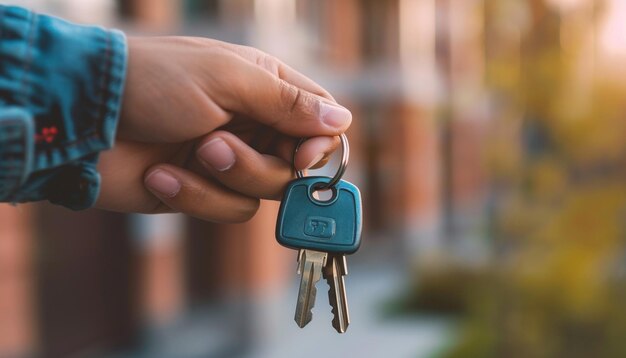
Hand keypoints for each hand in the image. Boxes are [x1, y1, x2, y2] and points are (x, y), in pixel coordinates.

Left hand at [96, 37, 351, 221]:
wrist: (84, 118)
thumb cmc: (153, 81)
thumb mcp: (228, 81)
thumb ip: (288, 105)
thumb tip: (343, 120)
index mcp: (264, 88)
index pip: (319, 121)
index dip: (317, 146)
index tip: (299, 159)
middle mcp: (252, 125)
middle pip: (292, 168)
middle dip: (253, 165)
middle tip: (214, 147)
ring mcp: (226, 160)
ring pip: (260, 194)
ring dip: (221, 180)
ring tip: (186, 156)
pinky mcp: (202, 190)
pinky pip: (225, 210)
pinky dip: (194, 196)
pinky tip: (161, 176)